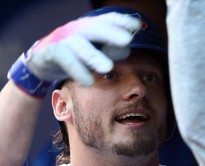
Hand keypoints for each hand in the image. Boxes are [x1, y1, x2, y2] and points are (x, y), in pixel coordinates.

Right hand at [25, 12, 139, 85]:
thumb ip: (109, 51)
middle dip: (111, 33)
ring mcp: (63, 39)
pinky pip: (64, 59)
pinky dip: (76, 70)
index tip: (137, 26)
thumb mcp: (94, 53)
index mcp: (90, 28)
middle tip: (127, 40)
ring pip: (79, 45)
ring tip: (107, 68)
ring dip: (94, 56)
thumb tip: (127, 49)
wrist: (42, 63)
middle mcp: (77, 30)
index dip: (121, 21)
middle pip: (94, 28)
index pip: (106, 20)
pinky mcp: (51, 51)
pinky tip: (88, 81)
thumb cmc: (74, 57)